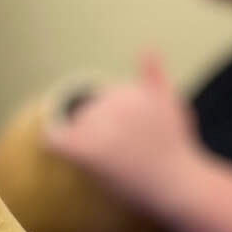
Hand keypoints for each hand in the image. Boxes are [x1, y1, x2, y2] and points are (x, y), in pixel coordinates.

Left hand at [43, 52, 202, 218]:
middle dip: (98, 133)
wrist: (179, 183)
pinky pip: (58, 140)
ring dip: (85, 143)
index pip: (104, 99)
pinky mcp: (89, 149)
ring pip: (75, 128)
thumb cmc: (176, 147)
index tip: (127, 139)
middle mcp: (113, 101)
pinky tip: (53, 147)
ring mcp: (100, 124)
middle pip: (87, 114)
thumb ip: (154, 77)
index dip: (110, 120)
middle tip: (123, 155)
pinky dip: (53, 142)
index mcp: (128, 89)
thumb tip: (147, 48)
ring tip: (114, 163)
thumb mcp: (171, 102)